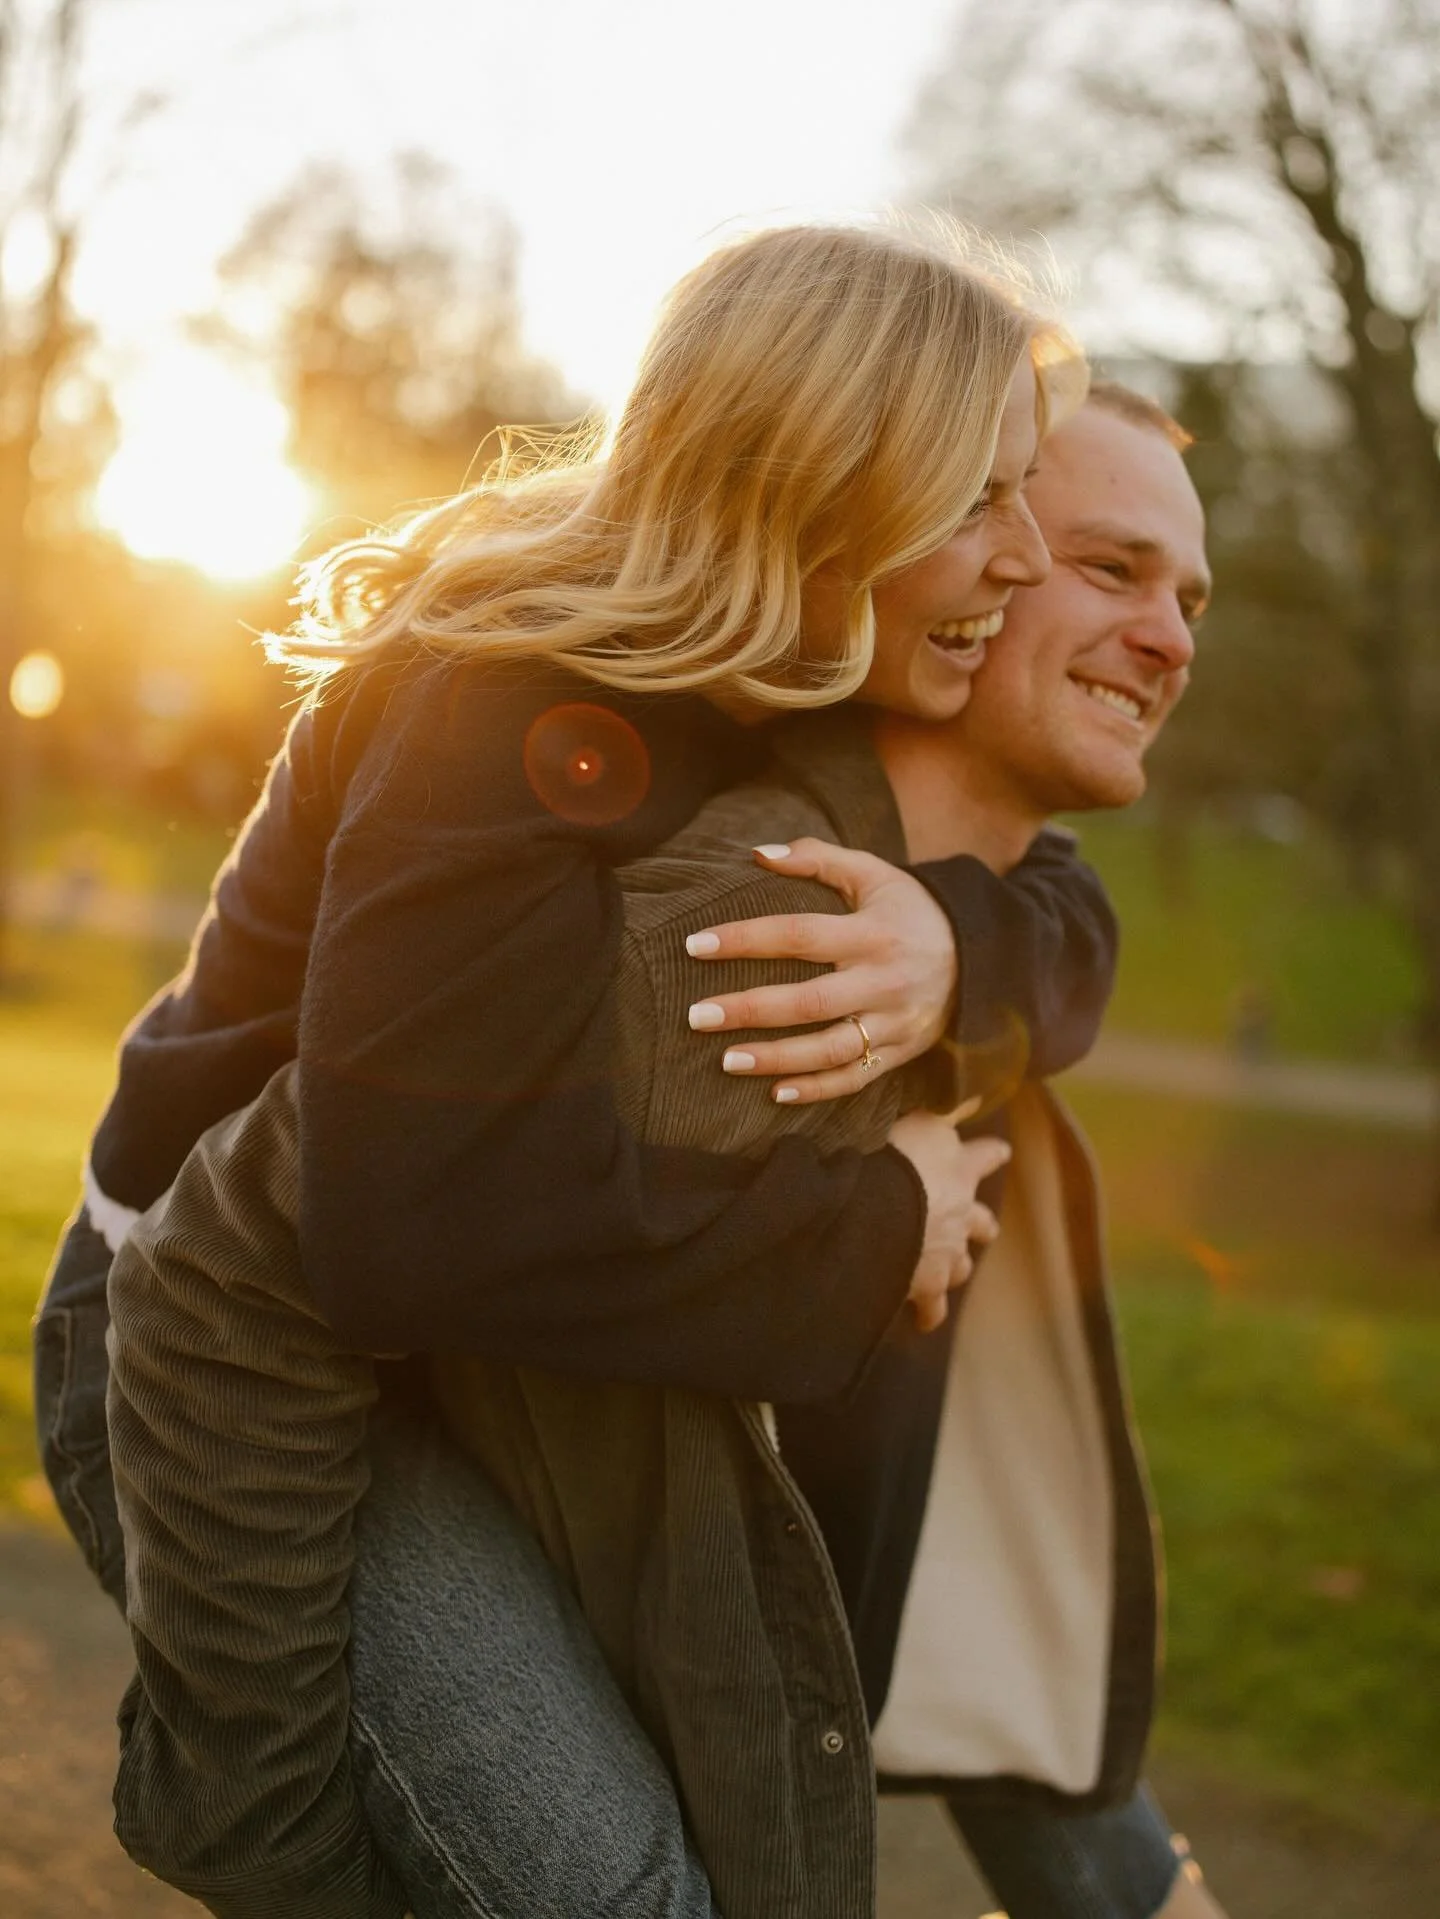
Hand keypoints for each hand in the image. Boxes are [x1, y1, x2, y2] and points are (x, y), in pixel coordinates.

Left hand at [683, 839, 958, 1103]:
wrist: (980, 955)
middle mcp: (884, 981)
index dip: (745, 940)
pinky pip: (856, 1079)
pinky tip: (774, 1092)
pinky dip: (816, 1089)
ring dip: (776, 1058)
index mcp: (873, 933)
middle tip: (696, 1015)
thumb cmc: (910, 910)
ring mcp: (894, 1023)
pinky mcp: (901, 1053)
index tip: (695, 945)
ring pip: (830, 1049)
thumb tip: (757, 853)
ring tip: (726, 1060)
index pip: (799, 936)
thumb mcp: (874, 874)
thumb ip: (817, 858)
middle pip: (808, 1001)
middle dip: (749, 1009)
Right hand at [887, 1113, 1008, 1333]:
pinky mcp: (929, 1283)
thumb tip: (974, 1092)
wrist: (876, 1207)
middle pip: (981, 1222)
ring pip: (961, 1263)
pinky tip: (925, 1319)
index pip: (984, 1155)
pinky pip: (933, 1306)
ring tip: (950, 1270)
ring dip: (957, 1264)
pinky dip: (930, 1312)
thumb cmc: (891, 1156)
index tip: (1001, 1153)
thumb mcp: (918, 1121)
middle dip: (982, 1225)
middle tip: (985, 1228)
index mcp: (958, 1168)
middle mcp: (960, 1211)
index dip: (991, 1154)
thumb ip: (943, 1111)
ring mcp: (947, 1250)